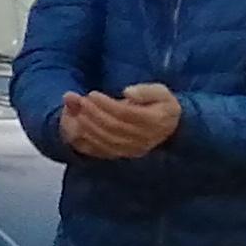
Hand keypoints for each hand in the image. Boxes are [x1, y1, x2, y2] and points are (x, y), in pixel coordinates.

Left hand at [62, 82, 181, 157]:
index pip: (125, 114)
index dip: (106, 104)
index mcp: (155, 121)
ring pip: (106, 140)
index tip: (92, 94)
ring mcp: (134, 150)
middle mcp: (145, 138)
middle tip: (82, 101)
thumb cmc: (161, 105)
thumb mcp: (161, 92)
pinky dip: (87, 140)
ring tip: (78, 111)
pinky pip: (102, 151)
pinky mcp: (124, 155)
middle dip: (93, 113)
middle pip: (113, 127)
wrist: (167, 128)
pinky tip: (79, 127)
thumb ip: (146, 91)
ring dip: (88, 126)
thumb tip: (127, 92)